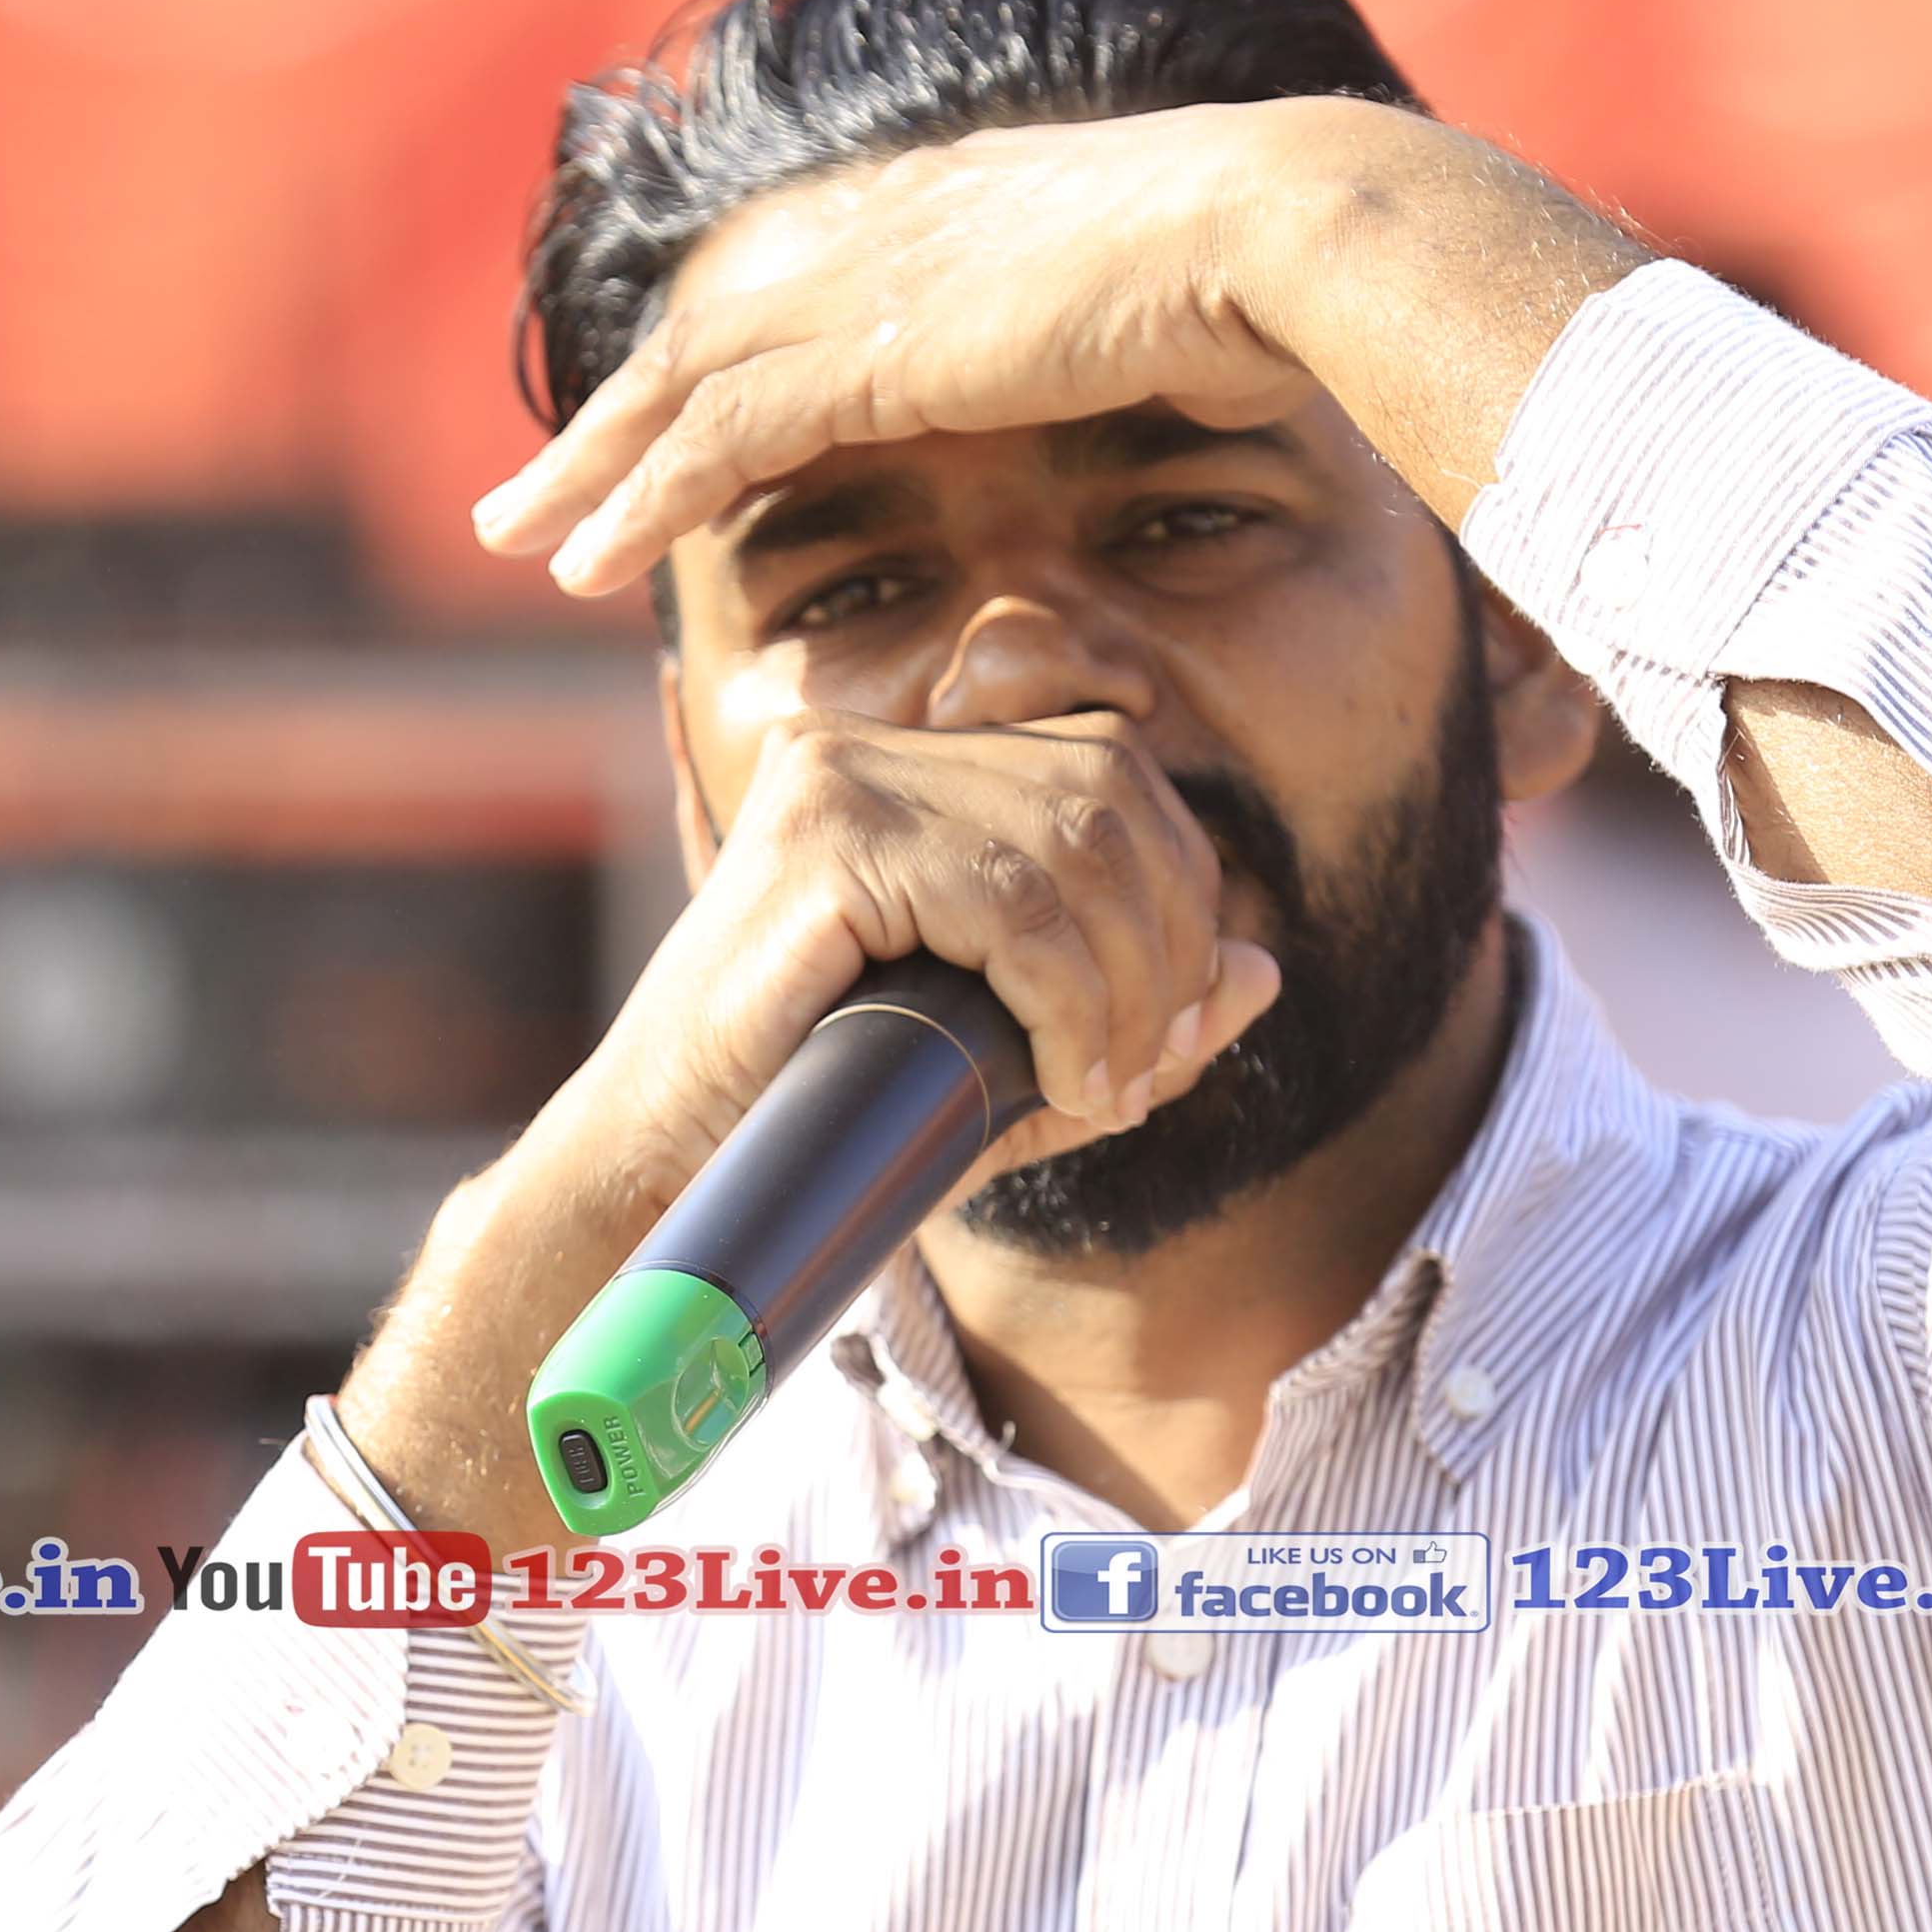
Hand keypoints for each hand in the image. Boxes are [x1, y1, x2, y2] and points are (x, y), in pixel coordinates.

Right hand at [339, 712, 1277, 1551]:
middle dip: (1165, 938)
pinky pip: (1011, 901)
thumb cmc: (819, 1128)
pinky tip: (1066, 1078)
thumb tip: (1265, 968)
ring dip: (1126, 984)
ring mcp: (834, 778)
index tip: (1161, 1034)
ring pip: (1074, 841)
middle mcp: (864, 746)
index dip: (1177, 889)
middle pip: (1108, 787)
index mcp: (900, 766)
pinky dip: (1070, 998)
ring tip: (1105, 1088)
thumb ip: (1124, 1011)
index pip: (1105, 769)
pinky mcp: (820, 839)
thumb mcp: (1003, 1062)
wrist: (665, 1185)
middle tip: (1143, 1071)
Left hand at [471, 96, 1640, 597]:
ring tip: (519, 543)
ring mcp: (862, 283)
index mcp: (928, 206)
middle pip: (692, 336)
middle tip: (521, 500)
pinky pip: (718, 438)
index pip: (767, 293)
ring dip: (590, 470)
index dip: (692, 371)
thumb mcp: (1148, 299)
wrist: (1287, 234)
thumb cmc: (1262, 278)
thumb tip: (1138, 365)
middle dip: (603, 426)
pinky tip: (588, 557)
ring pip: (677, 387)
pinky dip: (644, 498)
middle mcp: (870, 230)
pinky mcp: (869, 351)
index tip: (637, 432)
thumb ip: (1093, 335)